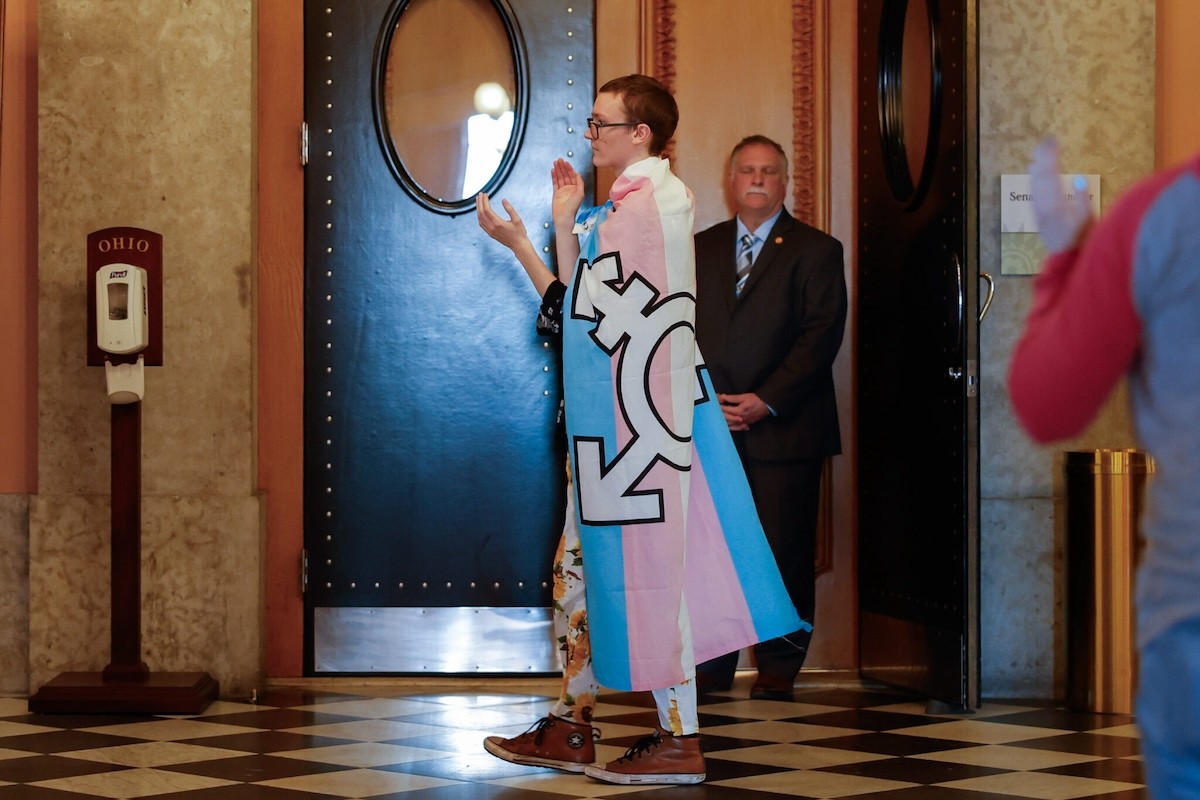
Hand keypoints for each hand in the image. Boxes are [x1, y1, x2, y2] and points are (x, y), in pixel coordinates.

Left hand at [476, 192, 528, 251]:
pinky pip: (481, 224)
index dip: (485, 200)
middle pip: (481, 213)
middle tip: (480, 194)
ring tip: (479, 200)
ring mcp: (490, 231)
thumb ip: (510, 209)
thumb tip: (503, 200)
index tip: (485, 193)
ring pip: (480, 218)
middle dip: (480, 202)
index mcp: (498, 223)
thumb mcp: (517, 219)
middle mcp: (492, 228)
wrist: (519, 246)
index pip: (487, 209)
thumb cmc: (520, 232)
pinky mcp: (490, 234)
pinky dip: (479, 216)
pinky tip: (481, 211)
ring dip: (478, 208)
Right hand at [551, 158, 583, 228]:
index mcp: (577, 188)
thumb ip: (580, 182)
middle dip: (563, 167)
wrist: (564, 216)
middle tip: (559, 160)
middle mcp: (570, 188)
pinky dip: (554, 176)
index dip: (569, 169)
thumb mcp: (580, 193)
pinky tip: (553, 170)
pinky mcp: (556, 193)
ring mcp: (563, 190)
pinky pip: (555, 183)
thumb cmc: (573, 207)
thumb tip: (578, 174)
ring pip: (560, 177)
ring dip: (558, 170)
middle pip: (566, 175)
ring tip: (555, 163)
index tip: (566, 163)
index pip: (573, 175)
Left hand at [718, 392, 769, 430]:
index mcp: (739, 411)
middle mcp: (740, 419)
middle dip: (719, 413)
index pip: (725, 409)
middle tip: (714, 410)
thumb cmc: (756, 400)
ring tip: (717, 418)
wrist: (766, 405)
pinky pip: (736, 428)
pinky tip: (727, 426)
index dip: (719, 405)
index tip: (715, 402)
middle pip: (725, 418)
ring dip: (723, 421)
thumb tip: (723, 397)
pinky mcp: (745, 424)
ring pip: (729, 425)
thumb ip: (732, 398)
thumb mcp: (744, 396)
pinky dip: (730, 428)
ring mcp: (742, 423)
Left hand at [1029, 138, 1092, 252]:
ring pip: (1035, 185)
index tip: (1053, 141)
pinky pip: (1034, 193)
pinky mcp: (1039, 217)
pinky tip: (1034, 173)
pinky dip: (1035, 180)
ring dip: (1037, 168)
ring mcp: (1039, 212)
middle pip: (1040, 177)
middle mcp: (1043, 207)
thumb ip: (1083, 200)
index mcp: (1055, 205)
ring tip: (1038, 154)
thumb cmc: (1083, 241)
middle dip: (1043, 158)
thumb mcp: (1088, 221)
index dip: (1050, 157)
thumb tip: (1078, 179)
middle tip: (1046, 142)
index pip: (1050, 175)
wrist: (1067, 262)